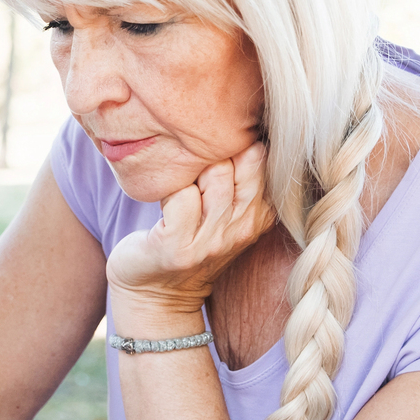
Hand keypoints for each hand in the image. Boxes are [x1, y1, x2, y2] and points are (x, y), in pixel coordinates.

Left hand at [105, 140, 273, 329]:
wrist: (152, 294)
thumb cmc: (184, 239)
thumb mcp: (222, 211)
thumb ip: (240, 176)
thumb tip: (249, 126)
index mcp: (260, 215)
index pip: (267, 159)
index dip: (239, 144)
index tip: (215, 150)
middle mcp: (242, 228)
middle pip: (244, 159)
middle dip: (214, 153)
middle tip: (193, 172)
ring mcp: (212, 241)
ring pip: (214, 173)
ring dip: (189, 171)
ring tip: (179, 190)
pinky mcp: (178, 247)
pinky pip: (180, 195)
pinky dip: (165, 191)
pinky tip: (161, 206)